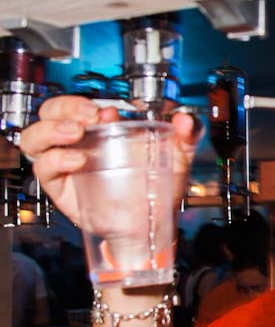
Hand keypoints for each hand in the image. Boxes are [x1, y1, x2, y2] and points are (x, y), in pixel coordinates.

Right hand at [18, 96, 201, 227]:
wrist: (150, 225)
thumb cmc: (157, 187)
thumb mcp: (176, 156)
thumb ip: (187, 135)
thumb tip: (186, 120)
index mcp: (101, 127)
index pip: (77, 103)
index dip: (84, 100)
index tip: (108, 109)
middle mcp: (79, 141)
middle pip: (50, 111)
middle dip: (65, 107)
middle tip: (89, 116)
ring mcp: (66, 163)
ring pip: (35, 137)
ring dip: (51, 129)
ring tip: (76, 133)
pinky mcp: (61, 187)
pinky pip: (44, 168)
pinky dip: (56, 159)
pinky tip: (78, 160)